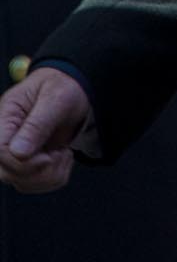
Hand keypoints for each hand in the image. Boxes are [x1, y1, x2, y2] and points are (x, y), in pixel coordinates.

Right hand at [0, 68, 96, 192]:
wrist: (72, 91)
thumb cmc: (62, 87)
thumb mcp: (56, 97)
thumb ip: (38, 123)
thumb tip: (18, 152)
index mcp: (3, 120)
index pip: (0, 152)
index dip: (23, 161)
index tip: (48, 155)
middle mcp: (3, 141)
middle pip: (8, 174)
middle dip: (42, 170)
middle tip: (61, 152)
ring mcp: (13, 156)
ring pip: (23, 184)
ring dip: (52, 173)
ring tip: (62, 152)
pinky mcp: (26, 166)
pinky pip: (38, 185)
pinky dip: (56, 176)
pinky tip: (61, 157)